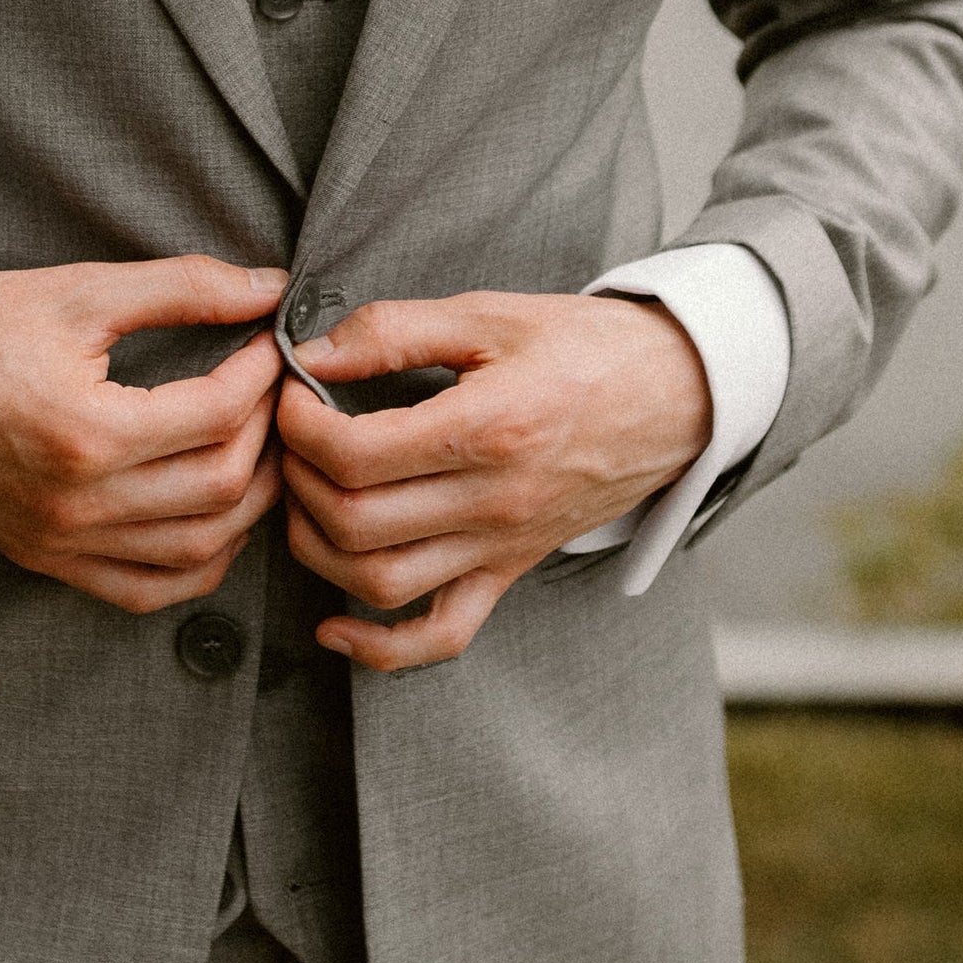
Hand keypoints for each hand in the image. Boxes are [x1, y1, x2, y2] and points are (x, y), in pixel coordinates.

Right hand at [0, 257, 286, 613]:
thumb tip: (267, 287)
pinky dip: (197, 563)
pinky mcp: (43, 557)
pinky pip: (144, 591)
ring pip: (198, 551)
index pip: (216, 416)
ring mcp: (59, 540)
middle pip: (220, 487)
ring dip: (247, 502)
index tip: (271, 344)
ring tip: (257, 449)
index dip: (261, 376)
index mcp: (84, 431)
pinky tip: (213, 517)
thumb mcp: (77, 290)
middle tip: (272, 391)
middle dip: (266, 434)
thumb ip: (181, 288)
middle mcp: (76, 501)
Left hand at [276, 291, 710, 672]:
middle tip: (288, 438)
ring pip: (382, 585)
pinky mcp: (509, 571)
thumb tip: (310, 354)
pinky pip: (442, 636)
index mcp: (486, 430)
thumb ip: (393, 329)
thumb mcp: (487, 315)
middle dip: (297, 479)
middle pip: (355, 523)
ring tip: (303, 497)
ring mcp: (501, 547)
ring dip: (316, 550)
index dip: (298, 426)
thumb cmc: (580, 346)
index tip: (287, 393)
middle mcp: (493, 502)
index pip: (355, 456)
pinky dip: (381, 648)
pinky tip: (334, 625)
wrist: (674, 395)